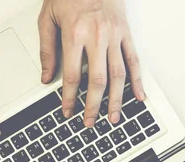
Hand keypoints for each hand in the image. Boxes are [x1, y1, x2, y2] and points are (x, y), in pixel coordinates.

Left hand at [38, 0, 144, 126]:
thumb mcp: (48, 17)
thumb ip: (46, 48)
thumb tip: (46, 76)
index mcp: (75, 34)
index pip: (73, 75)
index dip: (70, 97)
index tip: (68, 110)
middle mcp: (97, 37)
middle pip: (98, 81)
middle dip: (94, 105)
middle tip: (90, 121)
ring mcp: (114, 37)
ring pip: (118, 76)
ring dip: (116, 100)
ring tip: (113, 117)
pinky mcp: (126, 36)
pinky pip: (134, 62)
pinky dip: (137, 82)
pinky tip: (137, 97)